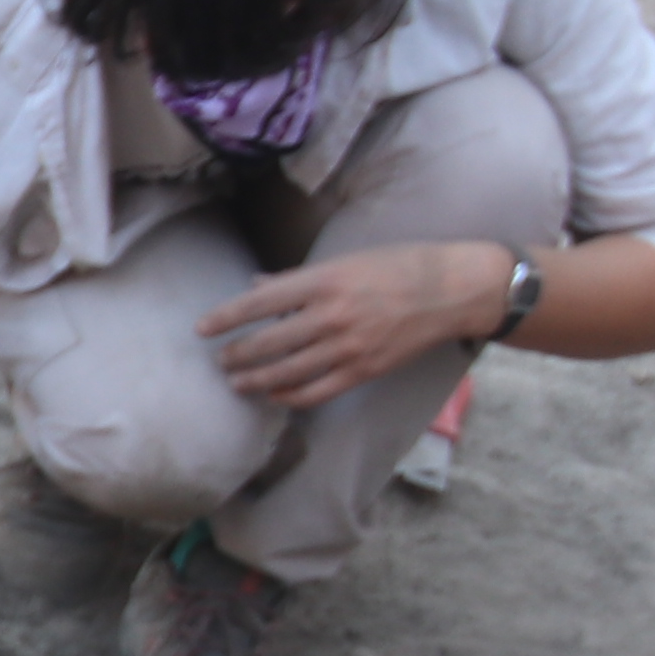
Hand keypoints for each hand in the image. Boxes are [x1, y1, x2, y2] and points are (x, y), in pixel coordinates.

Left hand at [201, 241, 517, 410]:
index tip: (201, 329)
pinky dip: (289, 396)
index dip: (226, 317)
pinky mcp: (364, 370)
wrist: (453, 290)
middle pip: (268, 343)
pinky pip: (316, 391)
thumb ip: (298, 279)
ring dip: (254, 380)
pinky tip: (273, 394)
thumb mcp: (346, 259)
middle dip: (236, 355)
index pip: (260, 302)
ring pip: (287, 372)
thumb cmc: (399, 265)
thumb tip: (257, 286)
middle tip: (219, 360)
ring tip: (235, 381)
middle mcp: (333, 315)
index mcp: (325, 280)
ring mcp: (349, 346)